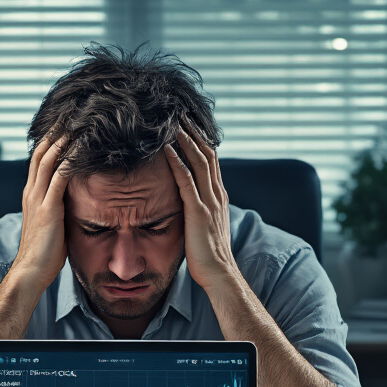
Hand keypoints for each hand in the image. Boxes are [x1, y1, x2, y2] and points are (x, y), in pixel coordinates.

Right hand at [11, 133, 71, 286]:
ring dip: (63, 139)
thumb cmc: (45, 253)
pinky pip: (60, 176)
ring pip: (48, 159)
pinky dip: (70, 159)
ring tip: (77, 123)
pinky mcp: (48, 208)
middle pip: (41, 152)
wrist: (31, 271)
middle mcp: (31, 192)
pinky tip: (81, 147)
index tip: (65, 126)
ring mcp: (38, 199)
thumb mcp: (52, 223)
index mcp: (31, 194)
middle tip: (71, 115)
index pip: (38, 158)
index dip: (50, 140)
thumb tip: (76, 198)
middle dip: (56, 132)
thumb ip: (59, 207)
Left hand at [165, 118, 238, 292]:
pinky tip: (166, 149)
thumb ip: (199, 210)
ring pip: (199, 161)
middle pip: (207, 153)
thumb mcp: (206, 226)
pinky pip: (186, 181)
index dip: (201, 139)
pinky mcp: (198, 212)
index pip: (211, 159)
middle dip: (194, 131)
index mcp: (219, 196)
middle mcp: (217, 195)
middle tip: (180, 112)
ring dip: (185, 139)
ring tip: (172, 121)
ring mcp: (209, 202)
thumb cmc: (209, 255)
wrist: (220, 275)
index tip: (188, 122)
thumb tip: (187, 203)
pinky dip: (177, 162)